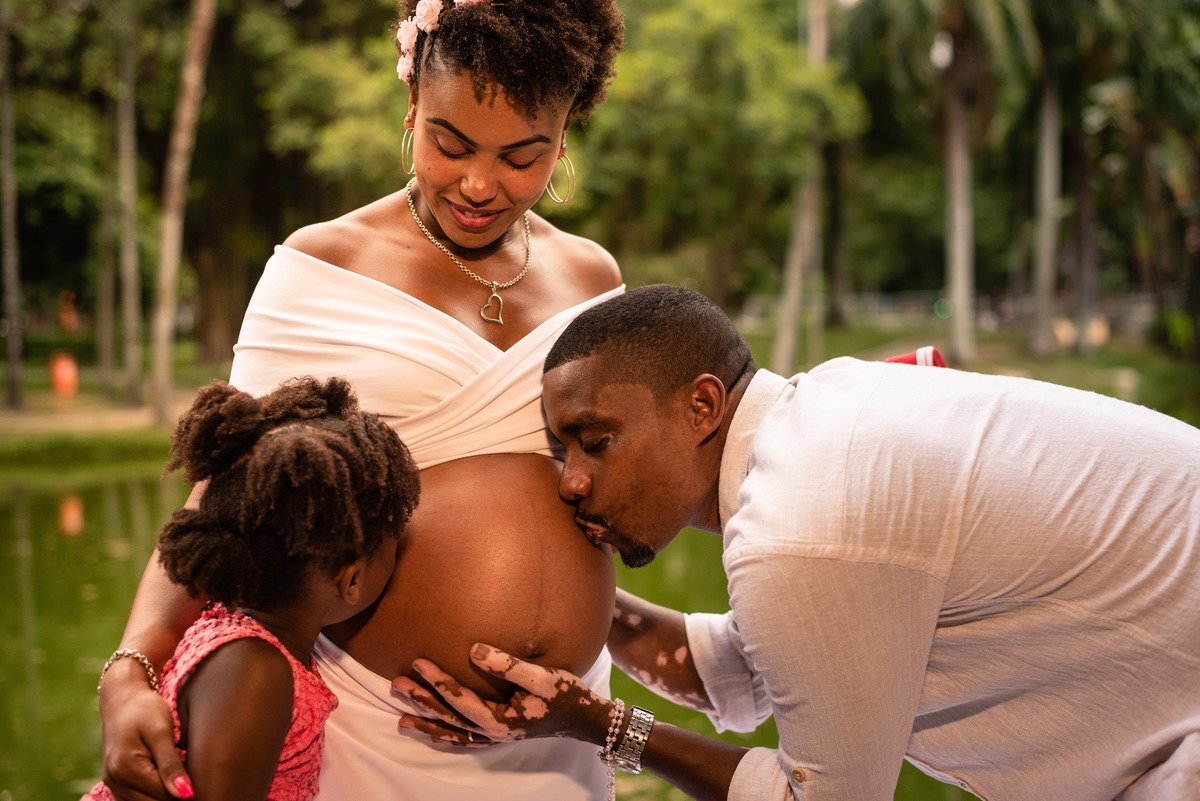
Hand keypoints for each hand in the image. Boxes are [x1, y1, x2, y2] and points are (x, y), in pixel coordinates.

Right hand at [99, 669, 192, 799]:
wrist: (122, 698)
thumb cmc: (144, 709)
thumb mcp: (161, 732)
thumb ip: (171, 765)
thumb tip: (186, 795)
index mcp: (126, 769)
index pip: (164, 795)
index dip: (187, 792)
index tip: (206, 782)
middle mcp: (115, 781)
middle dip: (175, 795)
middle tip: (196, 781)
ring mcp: (113, 784)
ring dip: (165, 795)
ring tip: (184, 778)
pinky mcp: (116, 783)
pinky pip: (137, 799)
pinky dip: (154, 794)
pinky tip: (169, 780)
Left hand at [392, 643, 612, 746]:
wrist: (583, 718)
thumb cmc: (565, 694)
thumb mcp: (540, 676)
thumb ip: (507, 664)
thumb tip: (474, 650)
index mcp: (500, 720)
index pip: (460, 700)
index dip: (438, 681)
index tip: (419, 663)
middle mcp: (493, 733)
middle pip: (449, 718)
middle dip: (422, 700)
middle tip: (397, 683)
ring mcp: (495, 737)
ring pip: (452, 732)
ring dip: (427, 723)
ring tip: (400, 718)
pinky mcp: (499, 735)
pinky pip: (464, 739)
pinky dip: (445, 737)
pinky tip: (433, 733)